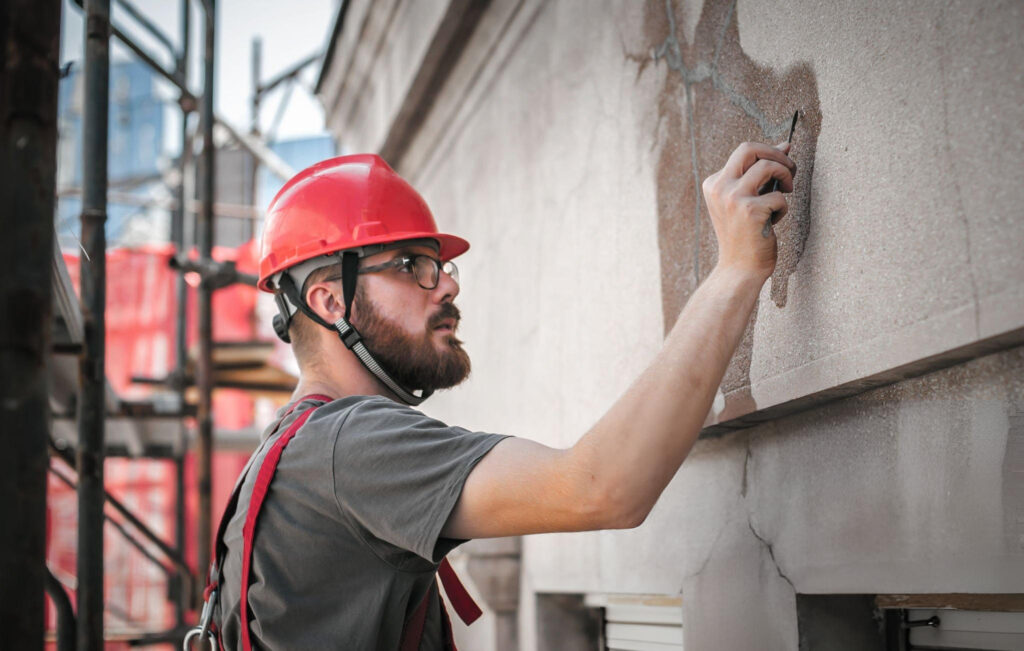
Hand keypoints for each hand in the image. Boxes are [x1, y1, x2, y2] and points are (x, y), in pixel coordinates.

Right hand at [701, 141, 795, 279]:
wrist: (739, 269)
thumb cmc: (745, 235)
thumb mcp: (747, 199)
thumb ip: (761, 173)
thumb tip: (786, 144)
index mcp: (713, 183)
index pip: (744, 152)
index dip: (769, 153)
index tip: (784, 165)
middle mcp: (719, 187)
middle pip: (750, 148)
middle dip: (776, 154)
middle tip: (790, 169)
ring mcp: (732, 197)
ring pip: (767, 166)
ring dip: (785, 176)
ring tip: (786, 193)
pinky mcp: (749, 210)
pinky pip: (778, 196)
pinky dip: (782, 208)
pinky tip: (773, 222)